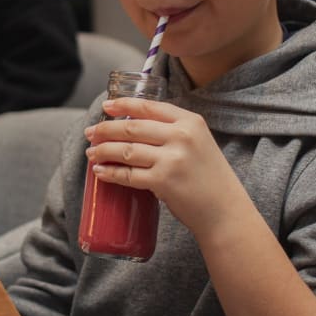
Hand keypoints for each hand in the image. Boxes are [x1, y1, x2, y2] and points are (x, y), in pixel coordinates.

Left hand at [84, 98, 250, 240]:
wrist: (224, 210)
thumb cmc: (210, 178)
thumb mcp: (199, 143)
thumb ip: (174, 131)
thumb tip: (134, 128)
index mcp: (191, 121)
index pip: (149, 106)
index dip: (123, 105)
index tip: (106, 105)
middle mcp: (182, 136)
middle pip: (132, 127)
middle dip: (106, 129)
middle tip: (90, 133)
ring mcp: (172, 158)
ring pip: (126, 149)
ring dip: (103, 150)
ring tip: (92, 153)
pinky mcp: (163, 181)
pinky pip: (128, 174)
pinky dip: (110, 173)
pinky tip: (100, 171)